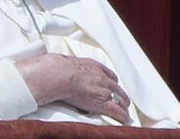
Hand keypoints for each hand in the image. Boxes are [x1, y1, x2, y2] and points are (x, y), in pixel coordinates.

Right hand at [15, 53, 130, 123]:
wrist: (59, 75)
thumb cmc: (57, 69)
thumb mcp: (65, 62)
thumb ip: (66, 64)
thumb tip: (54, 63)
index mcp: (93, 66)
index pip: (107, 74)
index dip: (110, 81)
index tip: (111, 84)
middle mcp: (101, 77)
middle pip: (116, 86)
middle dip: (120, 92)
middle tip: (122, 98)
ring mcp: (103, 89)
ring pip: (119, 97)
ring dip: (123, 103)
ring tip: (125, 109)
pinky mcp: (102, 102)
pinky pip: (116, 110)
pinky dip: (122, 115)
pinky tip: (124, 119)